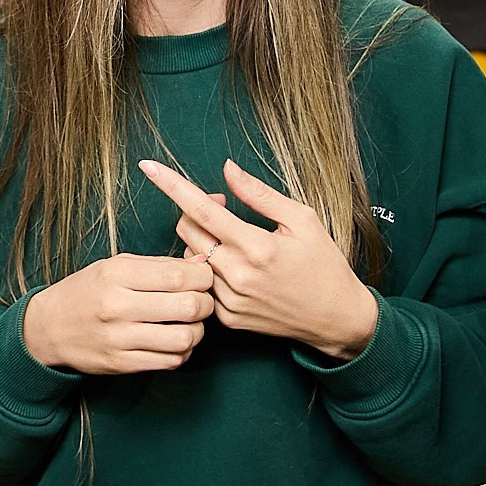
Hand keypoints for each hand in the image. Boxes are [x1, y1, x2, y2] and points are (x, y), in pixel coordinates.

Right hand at [20, 255, 215, 374]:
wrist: (48, 328)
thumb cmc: (87, 291)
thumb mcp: (115, 266)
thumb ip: (159, 265)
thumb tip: (201, 263)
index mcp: (116, 275)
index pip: (178, 275)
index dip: (203, 276)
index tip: (204, 277)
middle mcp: (117, 306)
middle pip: (188, 306)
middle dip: (206, 303)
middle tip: (202, 301)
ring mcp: (119, 338)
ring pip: (184, 338)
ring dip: (197, 331)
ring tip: (190, 323)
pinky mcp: (121, 363)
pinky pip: (169, 361)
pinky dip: (182, 352)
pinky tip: (175, 341)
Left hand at [140, 158, 379, 362]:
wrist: (336, 317)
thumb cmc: (324, 263)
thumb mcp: (302, 220)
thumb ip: (259, 194)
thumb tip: (227, 169)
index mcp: (257, 246)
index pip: (202, 209)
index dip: (172, 185)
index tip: (149, 166)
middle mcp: (238, 275)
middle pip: (188, 230)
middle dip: (194, 211)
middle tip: (221, 205)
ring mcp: (230, 300)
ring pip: (192, 257)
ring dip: (203, 242)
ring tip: (234, 241)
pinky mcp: (228, 318)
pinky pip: (203, 284)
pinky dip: (211, 270)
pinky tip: (237, 269)